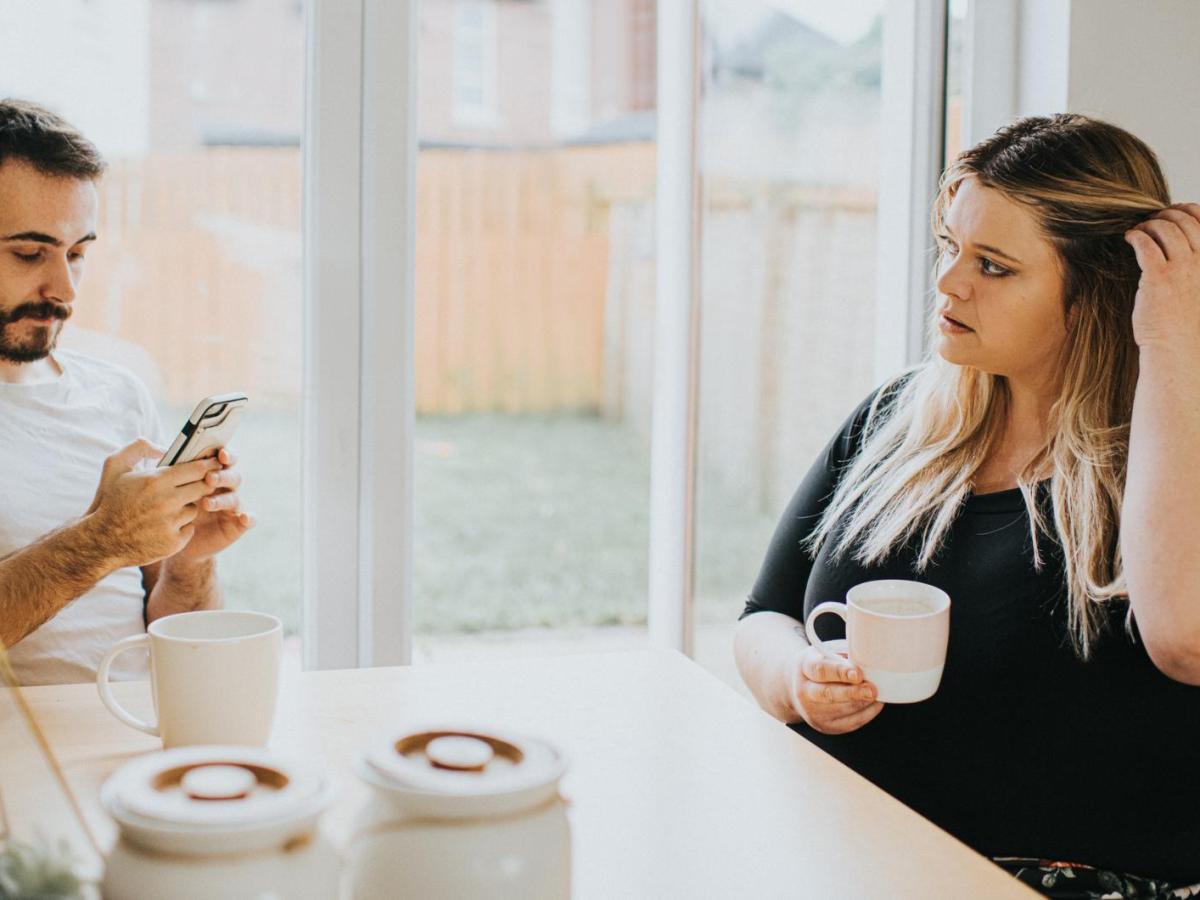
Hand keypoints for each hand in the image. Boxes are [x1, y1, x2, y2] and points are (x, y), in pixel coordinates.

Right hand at [86, 439, 223, 566]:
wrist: (102, 541)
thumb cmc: (111, 501)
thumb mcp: (115, 466)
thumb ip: (139, 448)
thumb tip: (164, 447)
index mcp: (156, 481)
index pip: (197, 469)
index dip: (209, 465)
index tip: (216, 463)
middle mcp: (167, 501)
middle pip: (203, 487)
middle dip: (204, 484)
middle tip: (200, 483)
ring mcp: (171, 523)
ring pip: (195, 508)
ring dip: (187, 507)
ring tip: (167, 509)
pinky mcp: (174, 542)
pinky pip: (190, 528)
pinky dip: (181, 527)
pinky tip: (164, 526)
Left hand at [171, 447, 255, 563]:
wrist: (170, 540)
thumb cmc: (167, 510)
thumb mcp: (166, 490)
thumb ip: (168, 471)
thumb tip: (161, 450)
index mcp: (210, 475)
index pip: (223, 460)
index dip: (225, 455)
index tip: (220, 453)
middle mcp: (224, 488)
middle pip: (232, 476)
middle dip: (222, 476)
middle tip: (210, 478)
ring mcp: (231, 507)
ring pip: (235, 498)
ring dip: (224, 499)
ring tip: (207, 503)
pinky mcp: (236, 525)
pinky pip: (249, 520)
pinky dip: (249, 518)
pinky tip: (244, 518)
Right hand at [788, 643, 884, 734]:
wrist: (801, 688)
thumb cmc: (822, 665)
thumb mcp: (827, 653)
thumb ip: (843, 656)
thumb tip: (868, 660)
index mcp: (804, 667)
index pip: (820, 670)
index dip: (840, 672)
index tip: (858, 674)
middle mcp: (804, 692)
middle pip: (828, 694)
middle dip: (852, 693)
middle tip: (872, 690)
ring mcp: (813, 712)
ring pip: (842, 710)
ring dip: (864, 703)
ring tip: (877, 693)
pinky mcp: (826, 727)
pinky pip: (851, 723)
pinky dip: (867, 713)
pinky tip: (875, 703)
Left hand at [1124, 202, 1199, 348]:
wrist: (1176, 348)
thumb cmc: (1183, 323)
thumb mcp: (1197, 289)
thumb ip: (1193, 268)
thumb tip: (1180, 248)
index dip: (1187, 210)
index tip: (1172, 210)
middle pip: (1184, 222)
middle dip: (1165, 215)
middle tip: (1150, 220)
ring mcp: (1180, 270)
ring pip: (1165, 229)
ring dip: (1149, 224)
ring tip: (1139, 230)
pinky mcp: (1157, 278)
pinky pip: (1146, 245)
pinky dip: (1137, 236)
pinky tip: (1129, 238)